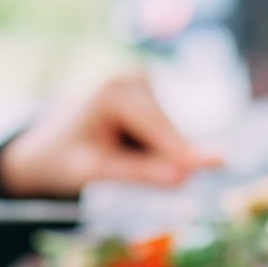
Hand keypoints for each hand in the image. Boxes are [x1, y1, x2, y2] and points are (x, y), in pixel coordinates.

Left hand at [0, 75, 219, 197]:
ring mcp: (144, 82)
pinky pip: (166, 132)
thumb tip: (183, 179)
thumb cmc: (63, 161)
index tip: (221, 163)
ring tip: (121, 163)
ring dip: (160, 157)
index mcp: (113, 92)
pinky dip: (157, 149)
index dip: (183, 152)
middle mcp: (132, 78)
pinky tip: (129, 152)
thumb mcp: (95, 172)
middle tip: (165, 188)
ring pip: (171, 133)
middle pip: (168, 130)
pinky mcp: (151, 93)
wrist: (46, 148)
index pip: (157, 129)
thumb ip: (138, 174)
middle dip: (169, 160)